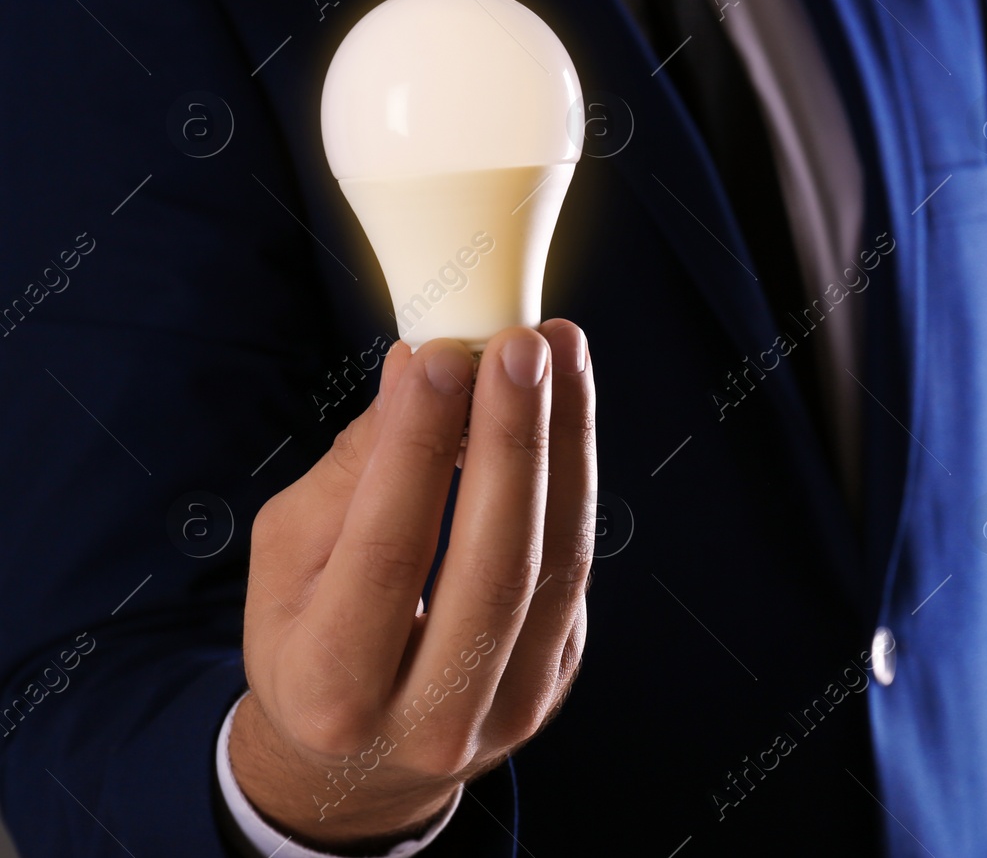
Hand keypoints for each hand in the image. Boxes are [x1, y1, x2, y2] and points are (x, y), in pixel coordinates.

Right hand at [230, 321, 594, 850]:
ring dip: (567, 445)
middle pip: (494, 567)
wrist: (357, 764)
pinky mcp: (556, 681)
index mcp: (332, 692)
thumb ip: (351, 477)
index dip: (419, 450)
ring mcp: (508, 709)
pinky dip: (574, 479)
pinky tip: (568, 407)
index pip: (388, 556)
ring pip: (558, 565)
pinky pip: (576, 570)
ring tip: (563, 353)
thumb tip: (415, 373)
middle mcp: (430, 719)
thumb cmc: (306, 640)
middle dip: (514, 442)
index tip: (440, 356)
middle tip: (521, 344)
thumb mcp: (288, 563)